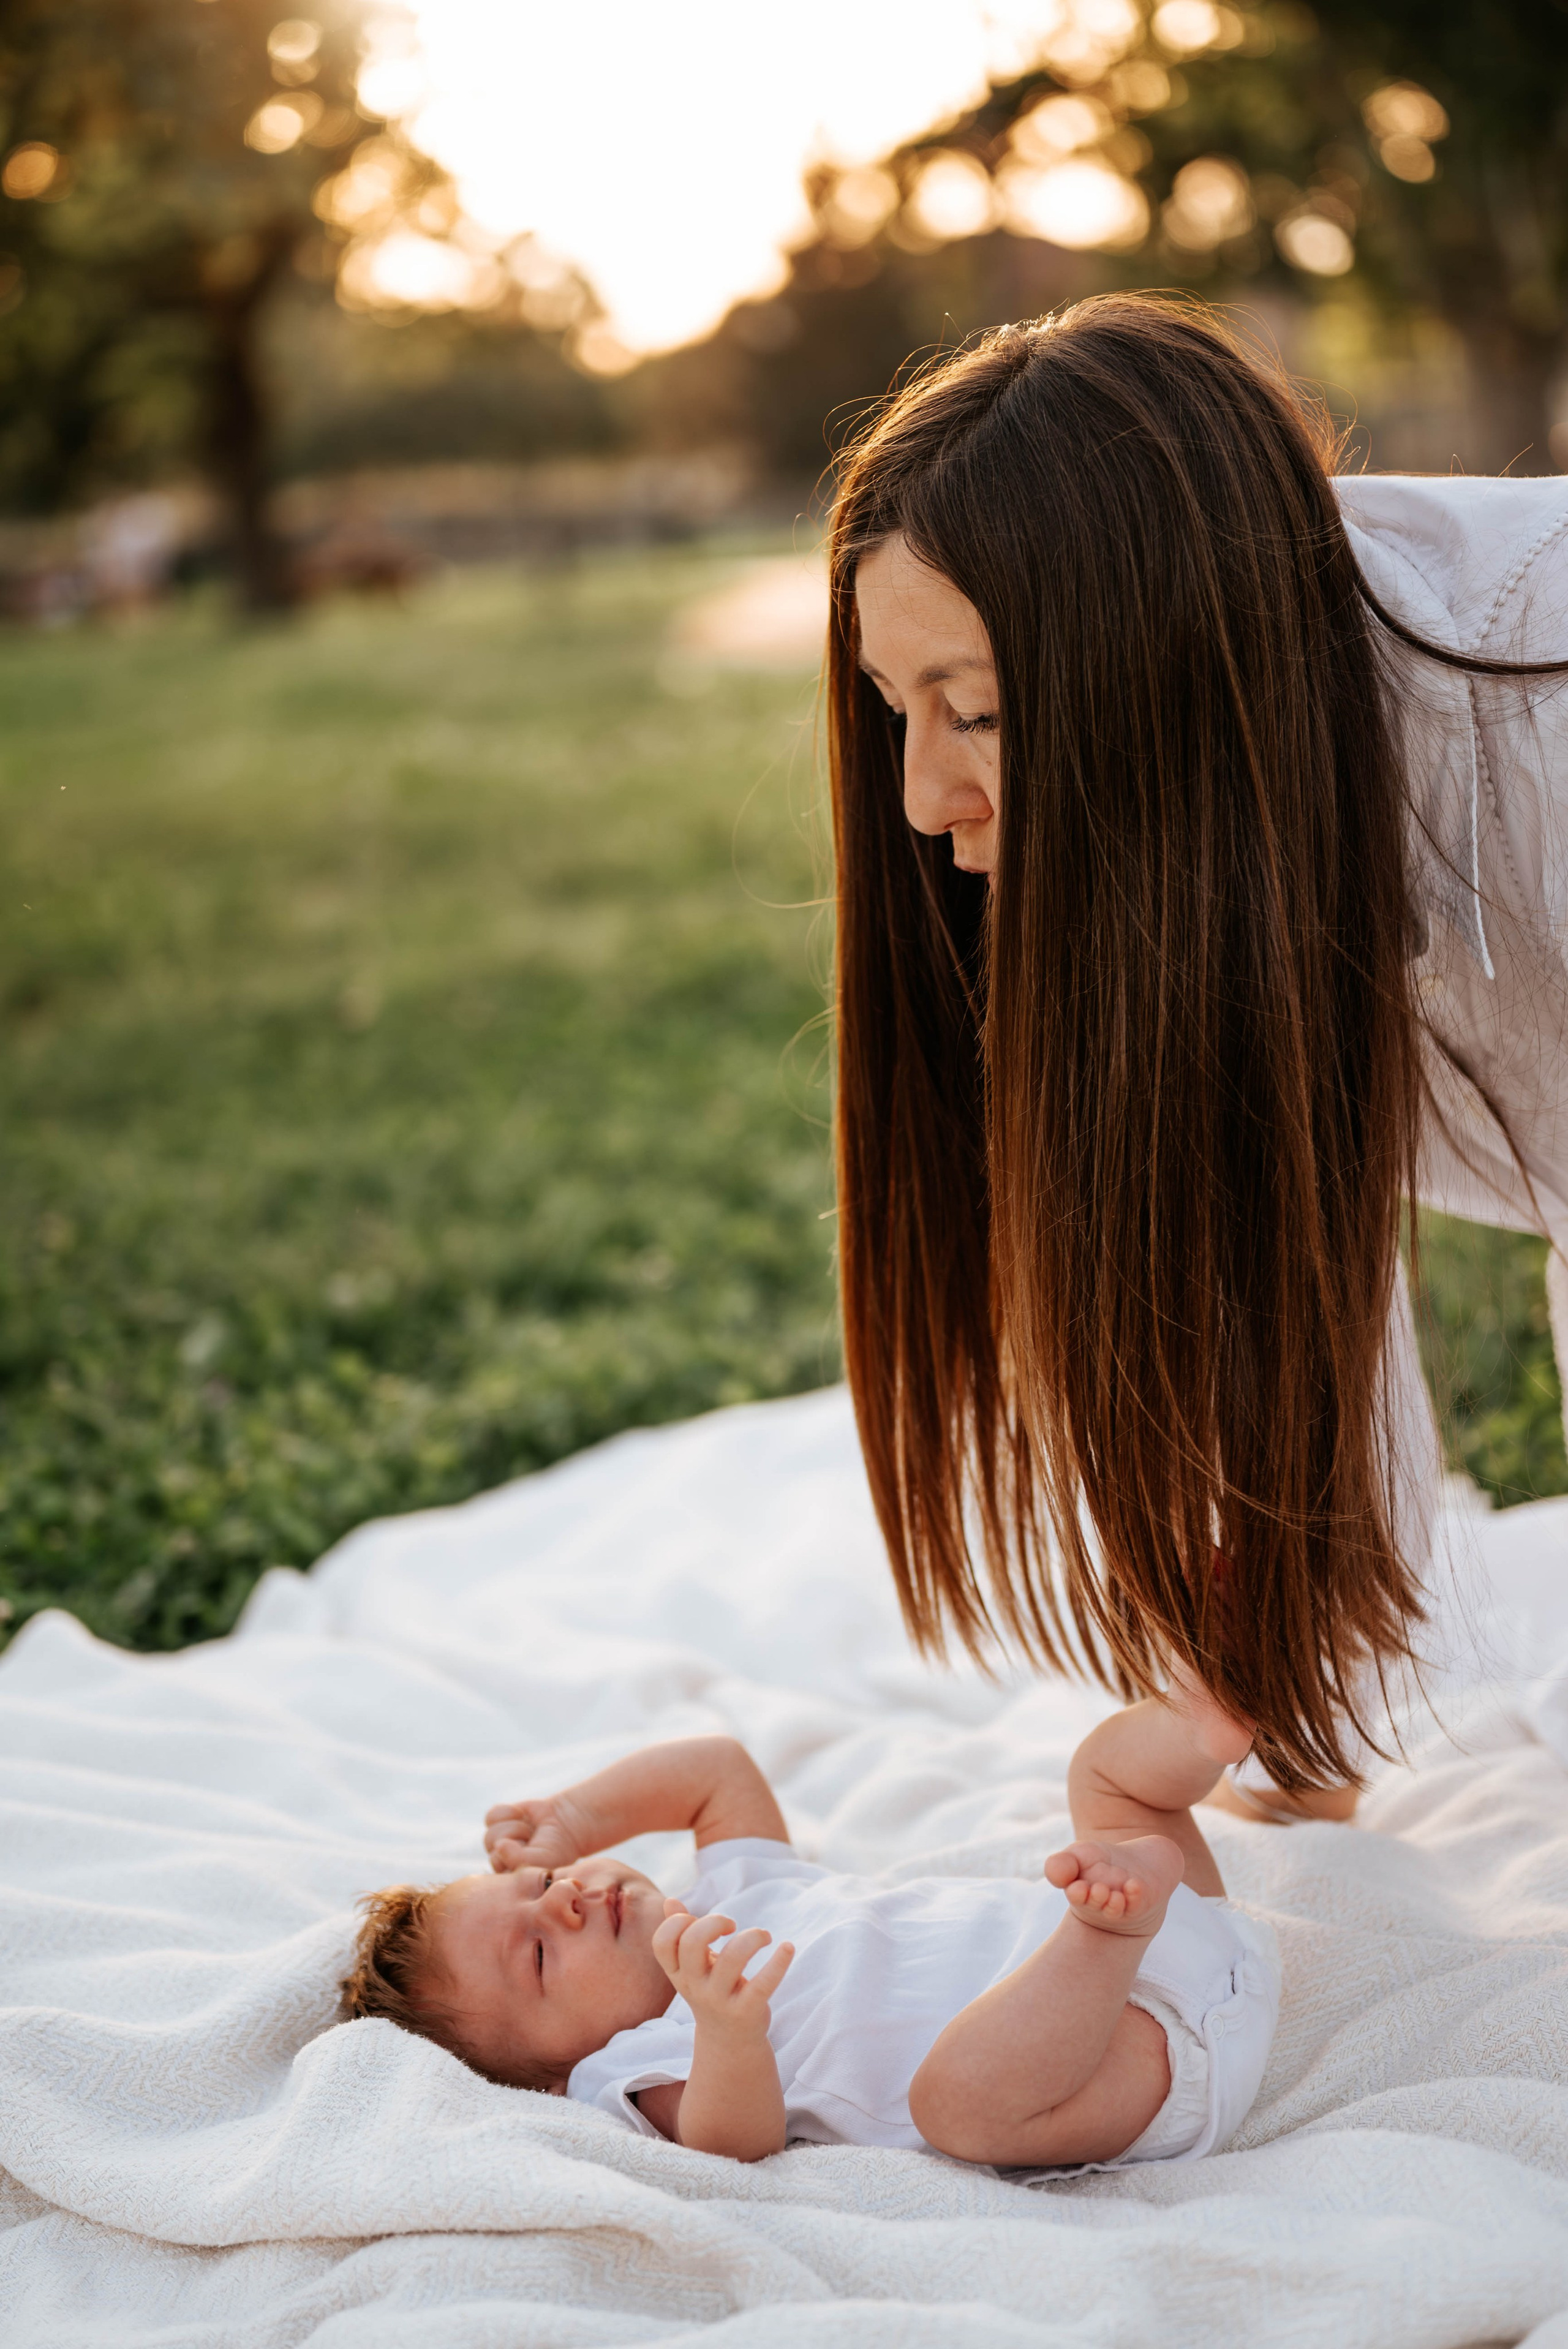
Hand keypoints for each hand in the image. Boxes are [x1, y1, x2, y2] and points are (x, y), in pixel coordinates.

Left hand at [483, 1791, 595, 1873]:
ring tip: (529, 1830)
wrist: (566, 1823)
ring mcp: (498, 1840)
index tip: (534, 1850)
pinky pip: (491, 1816)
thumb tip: (498, 1845)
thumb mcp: (541, 1861)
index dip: (515, 1853)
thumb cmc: (556, 1849)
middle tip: (532, 1839)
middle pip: (491, 1845)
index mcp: (509, 1875)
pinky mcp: (499, 1821)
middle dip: (515, 1837)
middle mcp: (501, 1859)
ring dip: (515, 1827)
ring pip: (490, 1832)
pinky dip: (509, 1812)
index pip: (497, 1863)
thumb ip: (518, 1859)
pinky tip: (522, 1816)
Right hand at [652, 1899, 793, 2036]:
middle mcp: (694, 1987)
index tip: (698, 1921)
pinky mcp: (747, 2010)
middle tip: (732, 1926)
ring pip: (732, 1959)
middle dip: (713, 1922)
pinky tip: (787, 1947)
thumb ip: (681, 1934)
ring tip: (764, 1937)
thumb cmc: (710, 1990)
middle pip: (692, 1943)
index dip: (678, 1923)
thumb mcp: (691, 1966)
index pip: (662, 1942)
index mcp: (678, 1972)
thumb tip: (670, 1901)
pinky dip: (778, 1962)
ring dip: (752, 1937)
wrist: (729, 2040)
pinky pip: (763, 1983)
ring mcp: (720, 2000)